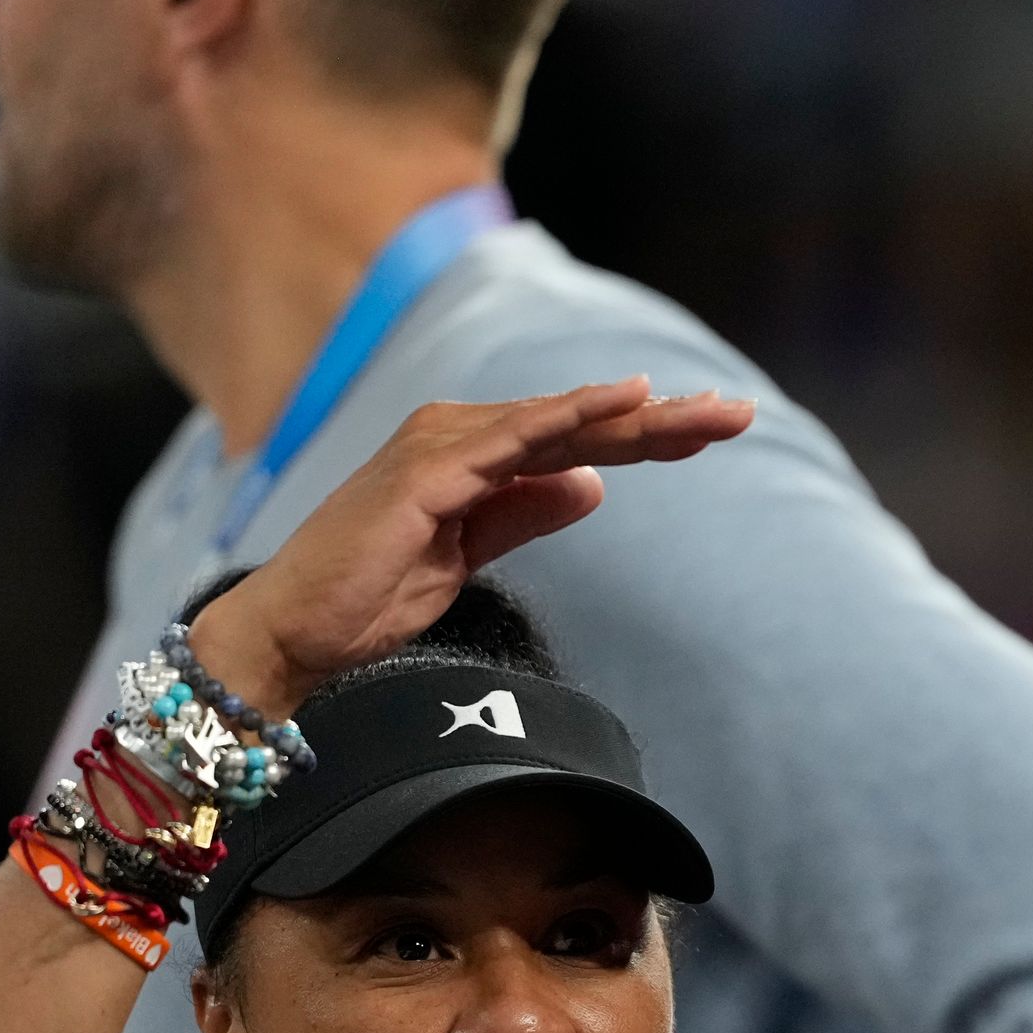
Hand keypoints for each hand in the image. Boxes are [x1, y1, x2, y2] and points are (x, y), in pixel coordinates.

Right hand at [188, 379, 750, 716]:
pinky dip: (568, 416)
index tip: (712, 431)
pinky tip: (622, 403)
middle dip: (662, 420)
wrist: (293, 629)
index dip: (647, 434)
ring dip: (636, 416)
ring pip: (558, 422)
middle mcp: (458, 436)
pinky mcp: (426, 472)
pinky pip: (512, 438)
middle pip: (579, 423)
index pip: (574, 440)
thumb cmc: (367, 595)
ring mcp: (441, 448)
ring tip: (706, 413)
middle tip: (739, 414)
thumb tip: (591, 483)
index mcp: (471, 456)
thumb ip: (523, 513)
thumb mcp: (468, 556)